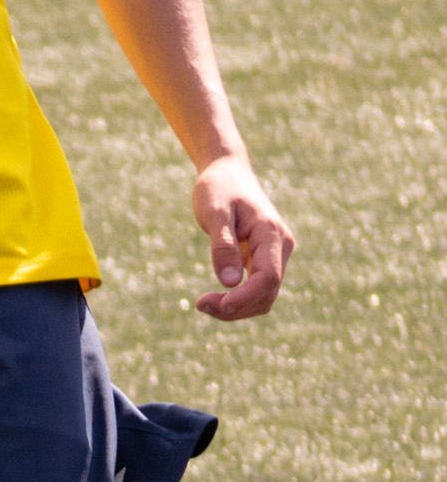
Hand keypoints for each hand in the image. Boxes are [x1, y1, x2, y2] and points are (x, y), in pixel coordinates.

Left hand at [192, 154, 292, 320]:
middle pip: (267, 293)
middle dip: (236, 307)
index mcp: (271, 233)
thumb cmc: (218, 188)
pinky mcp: (265, 260)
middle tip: (200, 304)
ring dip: (236, 309)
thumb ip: (223, 246)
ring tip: (203, 303)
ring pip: (264, 297)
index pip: (268, 278)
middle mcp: (281, 246)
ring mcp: (275, 254)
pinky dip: (237, 301)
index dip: (245, 298)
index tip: (218, 305)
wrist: (227, 172)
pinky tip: (214, 299)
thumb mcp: (214, 213)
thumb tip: (231, 283)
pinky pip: (257, 291)